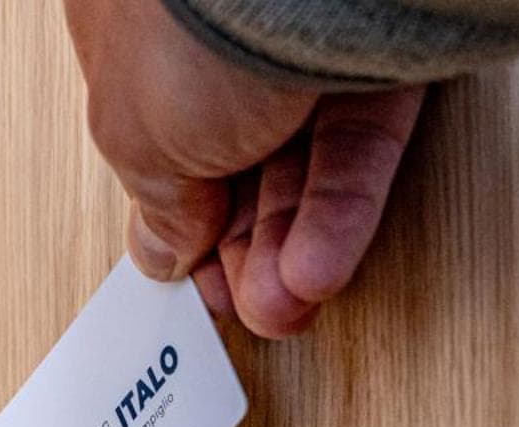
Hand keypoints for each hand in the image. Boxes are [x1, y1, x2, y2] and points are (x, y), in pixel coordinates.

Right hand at [64, 0, 423, 337]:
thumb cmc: (183, 20)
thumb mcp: (138, 138)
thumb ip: (157, 203)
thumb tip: (163, 251)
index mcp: (140, 35)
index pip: (167, 143)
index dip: (186, 220)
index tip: (199, 278)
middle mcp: (220, 33)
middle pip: (238, 161)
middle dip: (244, 250)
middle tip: (252, 306)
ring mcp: (305, 39)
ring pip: (302, 161)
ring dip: (292, 248)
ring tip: (286, 305)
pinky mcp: (380, 52)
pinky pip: (360, 142)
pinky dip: (343, 211)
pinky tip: (320, 266)